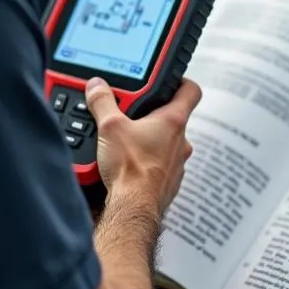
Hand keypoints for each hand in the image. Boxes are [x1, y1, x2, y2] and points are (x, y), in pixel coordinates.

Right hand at [86, 78, 200, 215]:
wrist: (133, 208)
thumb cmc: (131, 169)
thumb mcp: (109, 127)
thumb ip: (102, 102)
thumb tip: (97, 86)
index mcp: (173, 121)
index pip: (190, 90)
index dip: (180, 81)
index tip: (168, 80)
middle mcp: (181, 142)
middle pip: (173, 118)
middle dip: (152, 114)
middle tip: (130, 113)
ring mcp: (176, 164)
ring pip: (165, 144)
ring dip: (148, 140)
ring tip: (124, 142)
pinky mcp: (167, 183)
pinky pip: (158, 165)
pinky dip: (145, 162)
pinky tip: (127, 164)